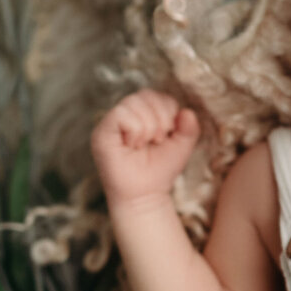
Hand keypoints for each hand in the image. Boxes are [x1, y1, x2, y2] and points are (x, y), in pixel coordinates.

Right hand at [90, 88, 200, 211]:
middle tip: (158, 140)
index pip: (155, 95)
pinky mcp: (102, 132)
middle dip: (160, 117)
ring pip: (133, 103)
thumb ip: (189, 128)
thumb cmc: (159, 171)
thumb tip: (187, 112)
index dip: (168, 110)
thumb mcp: (181, 146)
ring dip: (148, 126)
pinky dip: (135, 130)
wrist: (145, 196)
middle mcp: (124, 115)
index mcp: (141, 114)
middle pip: (145, 95)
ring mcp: (111, 123)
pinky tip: (133, 145)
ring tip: (144, 144)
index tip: (167, 134)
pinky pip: (121, 114)